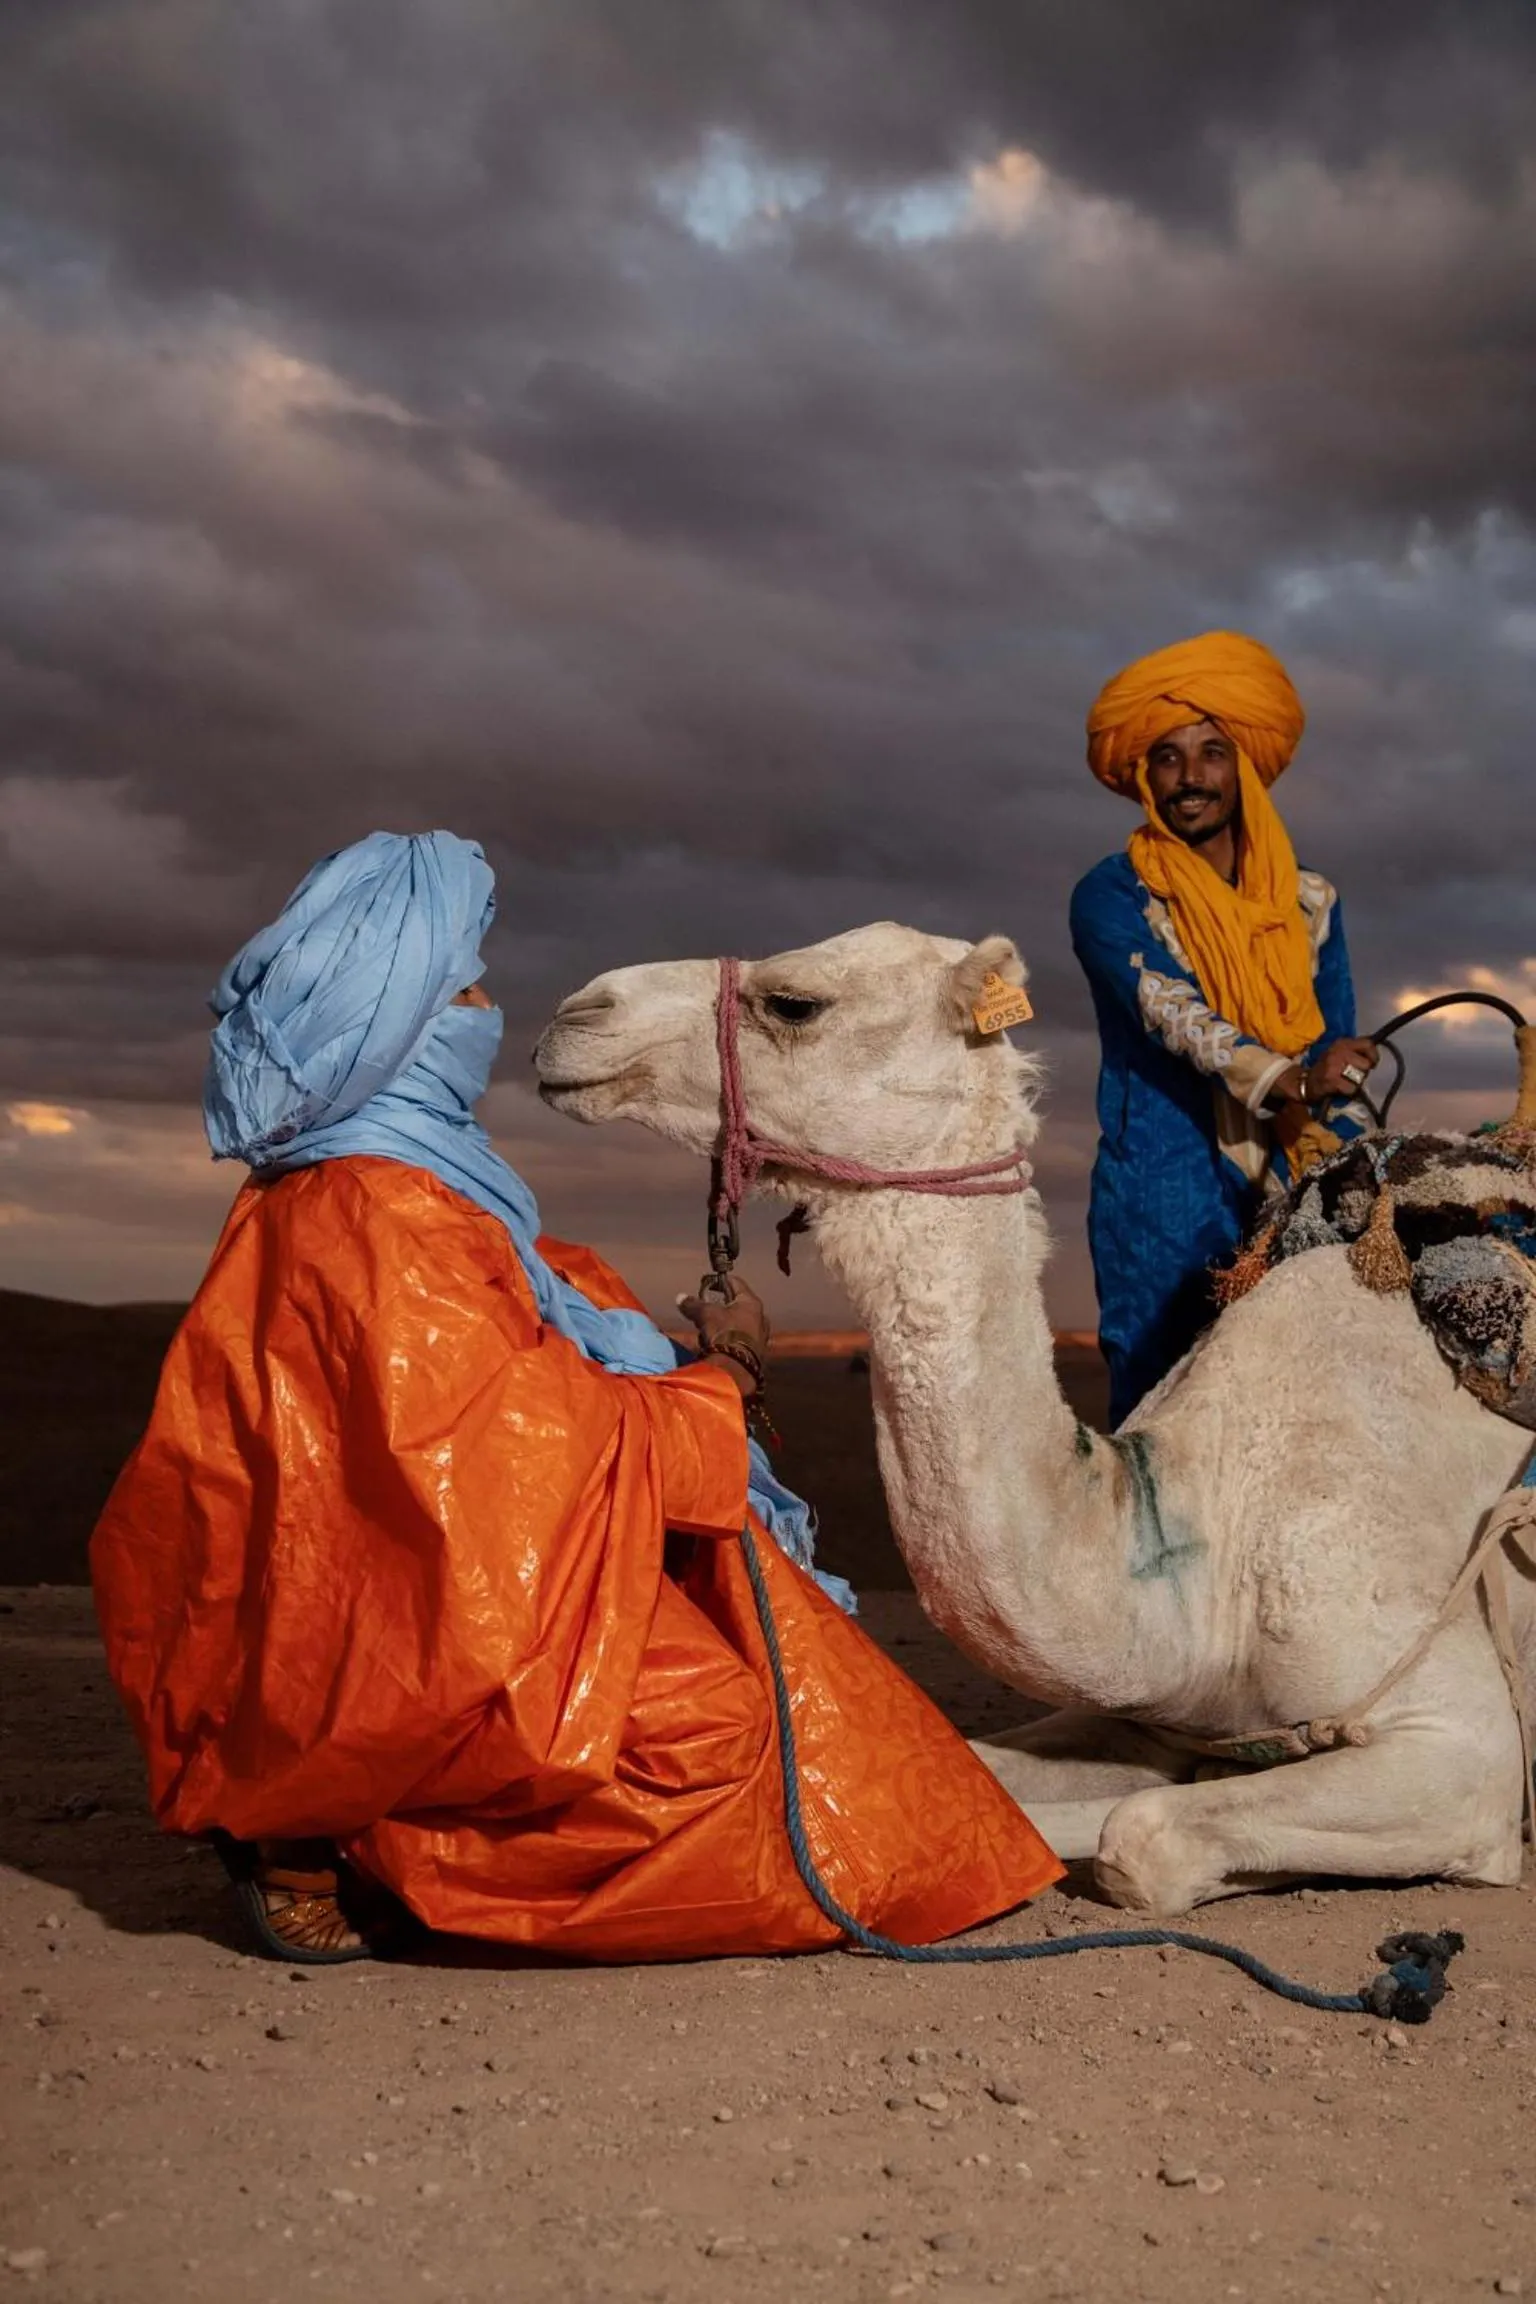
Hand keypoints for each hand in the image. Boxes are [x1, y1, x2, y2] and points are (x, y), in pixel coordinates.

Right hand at [675, 1274, 770, 1393]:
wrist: (736, 1368)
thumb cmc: (724, 1333)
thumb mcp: (705, 1315)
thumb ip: (693, 1305)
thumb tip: (680, 1298)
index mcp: (751, 1303)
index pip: (736, 1283)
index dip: (720, 1281)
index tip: (707, 1283)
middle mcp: (761, 1317)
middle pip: (737, 1305)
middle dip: (719, 1307)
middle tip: (705, 1310)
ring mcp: (761, 1336)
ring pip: (739, 1324)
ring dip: (723, 1325)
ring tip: (707, 1332)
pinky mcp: (757, 1353)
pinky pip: (740, 1340)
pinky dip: (728, 1339)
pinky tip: (716, 1345)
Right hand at [1277, 1037, 1379, 1104]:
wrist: (1305, 1082)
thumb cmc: (1327, 1068)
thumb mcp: (1339, 1053)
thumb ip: (1355, 1051)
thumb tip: (1374, 1057)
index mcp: (1342, 1042)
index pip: (1368, 1044)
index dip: (1374, 1055)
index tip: (1372, 1064)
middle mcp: (1339, 1051)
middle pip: (1366, 1064)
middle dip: (1362, 1073)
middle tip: (1352, 1075)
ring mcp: (1334, 1065)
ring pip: (1360, 1077)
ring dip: (1356, 1083)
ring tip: (1345, 1081)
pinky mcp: (1332, 1079)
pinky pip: (1352, 1088)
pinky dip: (1349, 1091)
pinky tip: (1340, 1089)